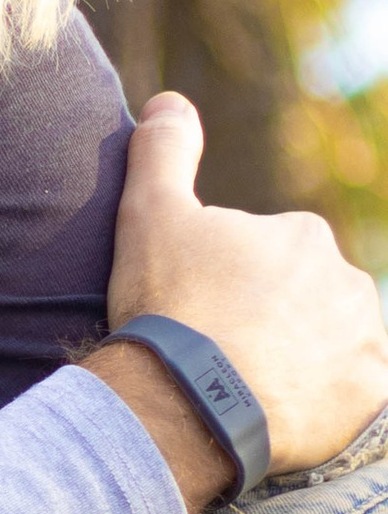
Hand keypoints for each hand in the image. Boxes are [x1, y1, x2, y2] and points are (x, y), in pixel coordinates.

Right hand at [93, 93, 387, 508]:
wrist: (186, 400)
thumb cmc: (168, 304)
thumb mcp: (147, 213)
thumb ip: (163, 150)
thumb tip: (169, 101)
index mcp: (303, 236)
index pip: (270, 258)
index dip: (228, 285)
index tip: (196, 311)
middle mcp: (349, 282)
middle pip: (306, 302)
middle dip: (271, 321)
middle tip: (218, 352)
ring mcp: (363, 344)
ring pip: (331, 346)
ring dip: (299, 360)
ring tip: (243, 387)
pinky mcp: (366, 399)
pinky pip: (350, 397)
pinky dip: (322, 404)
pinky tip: (275, 411)